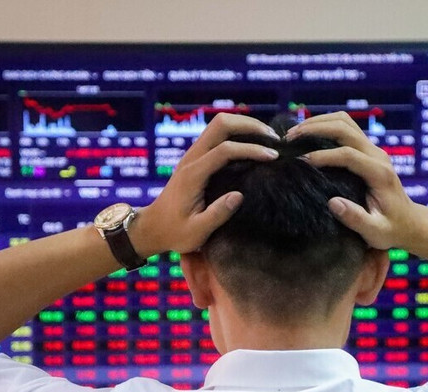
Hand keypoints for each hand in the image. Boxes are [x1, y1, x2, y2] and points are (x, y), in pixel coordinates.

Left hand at [136, 114, 279, 253]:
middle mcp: (192, 158)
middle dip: (250, 126)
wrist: (153, 226)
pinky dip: (238, 133)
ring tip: (269, 140)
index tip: (273, 157)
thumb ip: (217, 215)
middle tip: (275, 140)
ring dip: (245, 126)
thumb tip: (239, 196)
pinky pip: (218, 135)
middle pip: (221, 124)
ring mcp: (193, 154)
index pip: (225, 150)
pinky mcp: (197, 157)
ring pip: (220, 125)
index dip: (251, 150)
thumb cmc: (175, 232)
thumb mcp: (196, 232)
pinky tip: (254, 145)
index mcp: (193, 174)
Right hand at [287, 112, 415, 249]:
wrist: (409, 222)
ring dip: (318, 123)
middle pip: (344, 128)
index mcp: (379, 173)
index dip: (322, 155)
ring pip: (344, 122)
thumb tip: (332, 203)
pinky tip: (306, 136)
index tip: (300, 162)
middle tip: (289, 139)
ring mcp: (373, 149)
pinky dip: (324, 126)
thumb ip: (356, 219)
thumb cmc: (391, 230)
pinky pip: (345, 128)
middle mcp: (377, 155)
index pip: (348, 154)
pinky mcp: (367, 149)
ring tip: (294, 134)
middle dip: (314, 129)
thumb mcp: (376, 232)